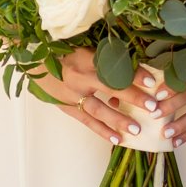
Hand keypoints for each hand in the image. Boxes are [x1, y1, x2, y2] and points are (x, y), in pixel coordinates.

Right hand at [34, 49, 185, 147]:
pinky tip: (117, 139)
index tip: (152, 81)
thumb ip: (104, 57)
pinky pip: (87, 121)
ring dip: (118, 120)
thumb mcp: (83, 47)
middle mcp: (80, 77)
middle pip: (110, 88)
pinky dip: (102, 130)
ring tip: (137, 130)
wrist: (32, 61)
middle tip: (153, 107)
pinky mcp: (67, 106)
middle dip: (132, 98)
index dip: (133, 73)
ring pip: (98, 109)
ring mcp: (72, 94)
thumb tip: (133, 65)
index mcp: (85, 58)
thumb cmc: (63, 52)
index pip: (113, 67)